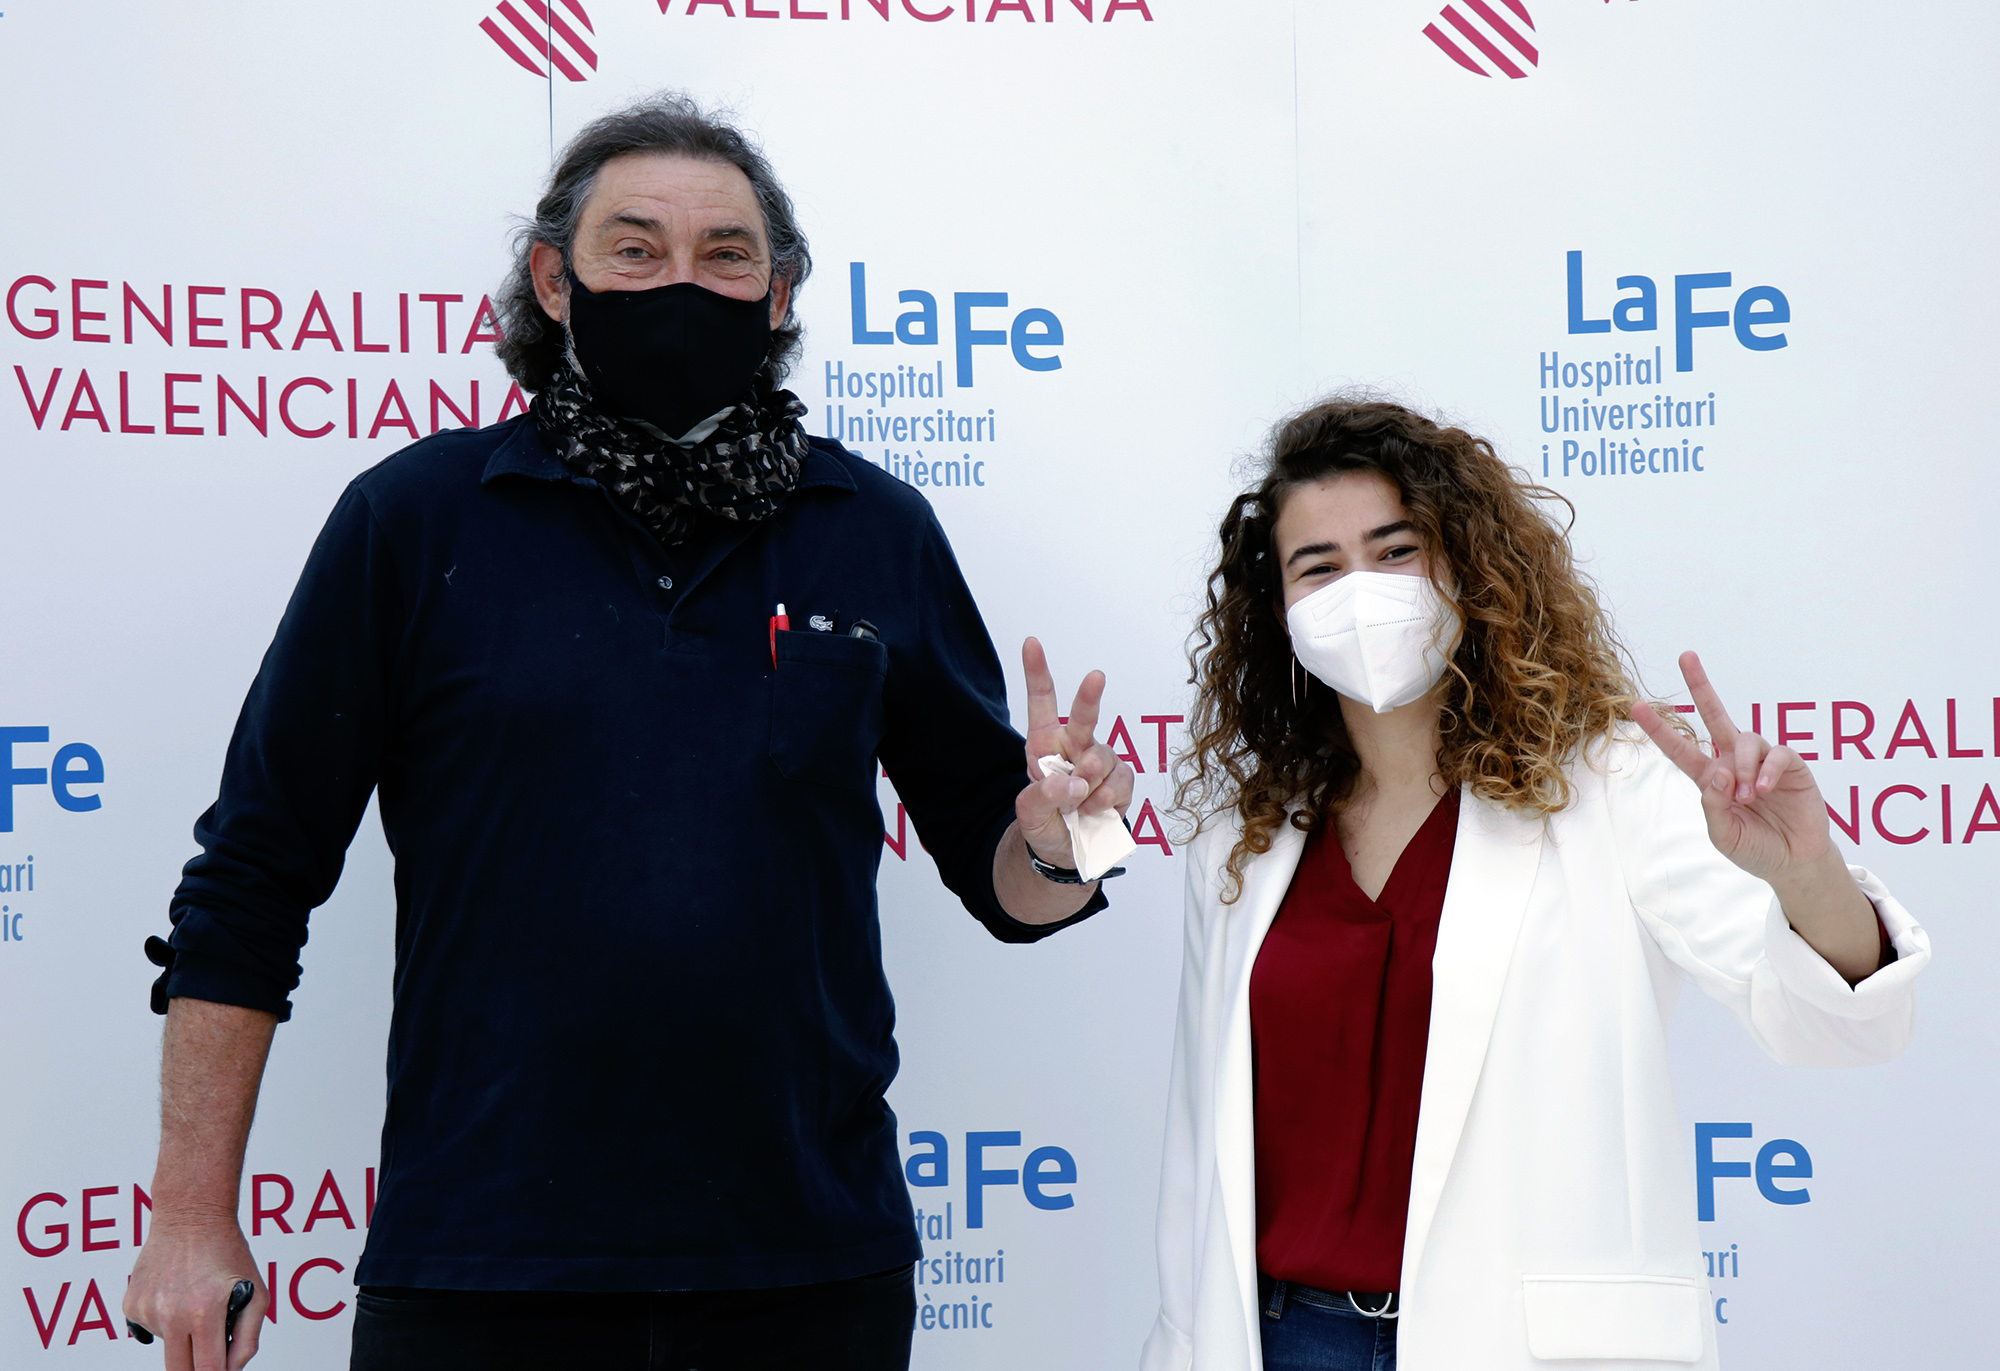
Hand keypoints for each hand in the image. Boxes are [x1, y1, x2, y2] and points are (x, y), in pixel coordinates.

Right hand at [123, 1218, 267, 1370]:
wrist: (190, 1216)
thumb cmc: (227, 1251)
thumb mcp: (256, 1293)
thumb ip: (248, 1338)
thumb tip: (232, 1370)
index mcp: (205, 1311)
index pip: (208, 1369)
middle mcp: (171, 1313)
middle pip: (179, 1370)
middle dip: (196, 1368)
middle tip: (209, 1353)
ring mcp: (147, 1310)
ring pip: (167, 1347)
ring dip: (183, 1336)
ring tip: (195, 1301)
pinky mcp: (130, 1305)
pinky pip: (150, 1330)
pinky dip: (165, 1321)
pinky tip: (176, 1295)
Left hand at [1015, 637, 1134, 868]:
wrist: (1068, 852)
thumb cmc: (1045, 824)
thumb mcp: (1029, 814)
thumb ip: (1042, 795)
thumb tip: (1073, 783)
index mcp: (1044, 746)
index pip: (1042, 703)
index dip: (1037, 672)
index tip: (1032, 643)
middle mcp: (1074, 746)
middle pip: (1084, 716)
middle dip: (1090, 696)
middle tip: (1096, 677)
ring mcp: (1099, 762)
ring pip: (1100, 758)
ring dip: (1088, 784)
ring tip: (1077, 805)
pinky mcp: (1120, 780)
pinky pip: (1119, 781)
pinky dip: (1104, 799)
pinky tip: (1092, 810)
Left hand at [1630, 650, 1834, 883]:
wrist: (1795, 861)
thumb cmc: (1756, 849)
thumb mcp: (1725, 835)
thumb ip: (1714, 806)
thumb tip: (1717, 771)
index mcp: (1711, 779)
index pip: (1680, 749)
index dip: (1659, 729)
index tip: (1636, 706)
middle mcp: (1733, 762)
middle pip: (1714, 716)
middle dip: (1700, 685)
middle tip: (1685, 656)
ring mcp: (1762, 761)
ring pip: (1745, 739)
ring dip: (1741, 766)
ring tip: (1748, 795)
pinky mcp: (1791, 765)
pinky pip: (1777, 752)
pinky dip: (1766, 769)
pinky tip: (1762, 789)